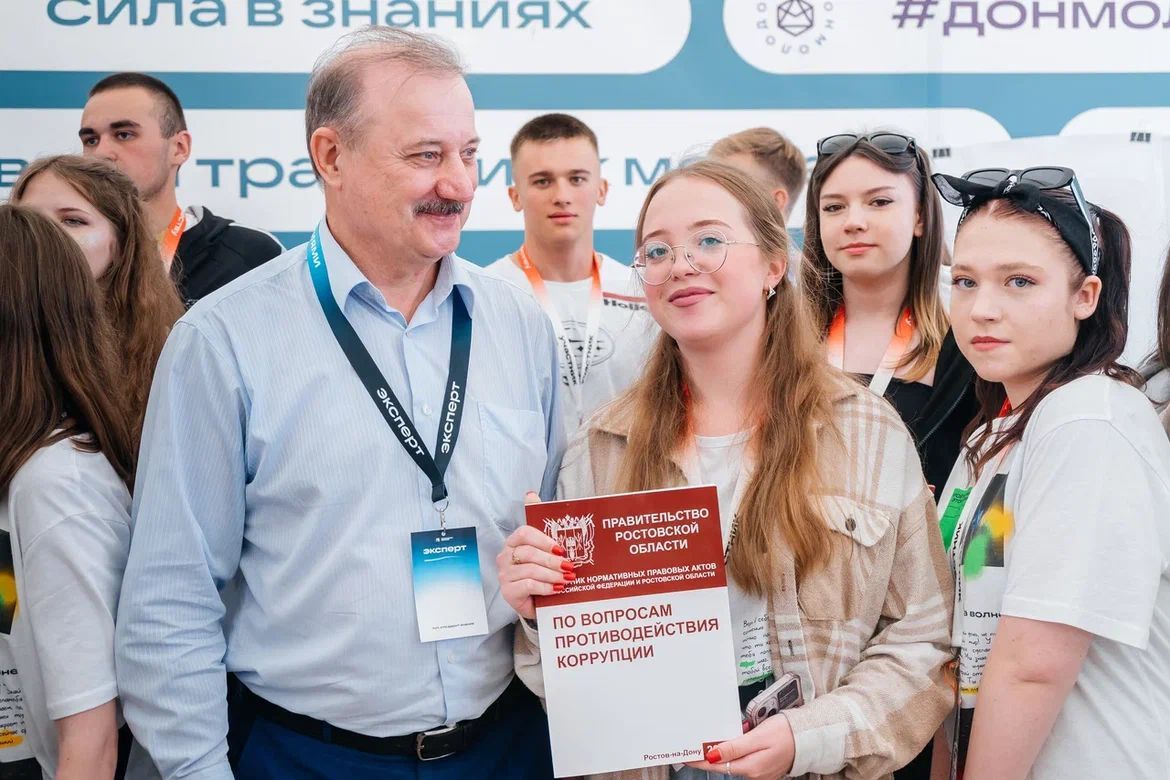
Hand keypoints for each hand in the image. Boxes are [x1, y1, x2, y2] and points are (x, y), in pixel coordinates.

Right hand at [496, 491, 573, 619]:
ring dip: (552, 574)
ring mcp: (504, 575)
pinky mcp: (508, 592)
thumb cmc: (541, 572)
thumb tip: (530, 494)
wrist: (536, 602)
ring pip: (530, 570)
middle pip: (528, 553)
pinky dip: (546, 587)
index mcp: (513, 542)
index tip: (561, 548)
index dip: (543, 540)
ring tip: (567, 579)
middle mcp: (505, 557)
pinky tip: (557, 589)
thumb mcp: (544, 550)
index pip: (524, 533)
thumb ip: (540, 524)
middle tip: (569, 566)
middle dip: (552, 560)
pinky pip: (528, 586)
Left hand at [685, 714, 795, 779]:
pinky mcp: (764, 767)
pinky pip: (745, 758)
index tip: (687, 757)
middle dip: (713, 752)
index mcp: (751, 767)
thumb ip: (734, 747)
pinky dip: (740, 748)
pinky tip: (743, 736)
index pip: (718, 765)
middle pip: (725, 763)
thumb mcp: (757, 736)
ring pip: (735, 760)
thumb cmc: (786, 733)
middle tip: (701, 742)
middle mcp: (754, 773)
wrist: (809, 736)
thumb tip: (712, 755)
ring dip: (728, 748)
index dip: (701, 760)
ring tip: (728, 734)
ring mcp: (760, 772)